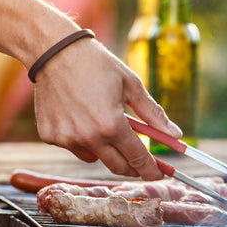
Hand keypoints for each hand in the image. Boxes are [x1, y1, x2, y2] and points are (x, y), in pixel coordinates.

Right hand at [31, 36, 181, 180]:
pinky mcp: (50, 136)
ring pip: (93, 157)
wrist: (55, 52)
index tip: (159, 174)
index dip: (151, 170)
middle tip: (139, 161)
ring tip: (100, 122)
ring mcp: (66, 139)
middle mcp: (88, 137)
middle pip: (117, 166)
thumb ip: (152, 113)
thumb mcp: (130, 84)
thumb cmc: (96, 64)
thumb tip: (175, 134)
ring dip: (103, 148)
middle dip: (132, 167)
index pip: (138, 158)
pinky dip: (79, 137)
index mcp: (111, 124)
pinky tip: (76, 114)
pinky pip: (72, 146)